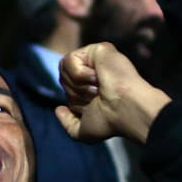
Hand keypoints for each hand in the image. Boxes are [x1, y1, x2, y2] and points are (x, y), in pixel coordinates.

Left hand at [55, 42, 169, 143]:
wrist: (123, 107)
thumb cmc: (108, 121)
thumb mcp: (83, 132)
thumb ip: (68, 124)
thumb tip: (58, 109)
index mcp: (91, 90)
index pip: (67, 92)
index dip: (75, 102)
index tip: (93, 107)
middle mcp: (92, 75)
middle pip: (63, 80)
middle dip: (76, 93)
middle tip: (97, 96)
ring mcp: (95, 61)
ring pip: (64, 70)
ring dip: (78, 85)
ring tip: (98, 88)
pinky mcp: (96, 49)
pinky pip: (69, 60)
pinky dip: (79, 73)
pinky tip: (97, 77)